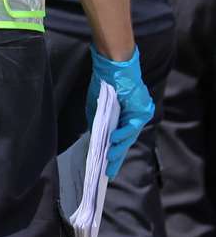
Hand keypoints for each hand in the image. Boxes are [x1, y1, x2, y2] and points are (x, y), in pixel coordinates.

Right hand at [88, 46, 153, 177]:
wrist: (113, 65)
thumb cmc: (104, 83)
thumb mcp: (97, 107)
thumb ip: (98, 123)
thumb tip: (96, 138)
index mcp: (124, 117)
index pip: (119, 138)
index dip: (112, 152)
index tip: (106, 166)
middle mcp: (134, 117)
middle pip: (126, 141)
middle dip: (117, 157)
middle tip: (109, 171)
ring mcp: (139, 114)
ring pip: (130, 136)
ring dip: (119, 148)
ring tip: (110, 159)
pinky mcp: (141, 109)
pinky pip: (132, 126)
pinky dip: (123, 134)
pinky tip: (114, 141)